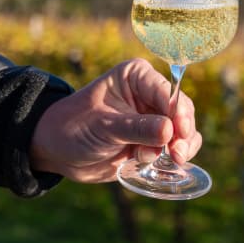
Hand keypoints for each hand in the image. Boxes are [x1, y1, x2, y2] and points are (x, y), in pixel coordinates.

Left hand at [30, 58, 203, 182]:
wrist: (59, 151)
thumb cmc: (74, 127)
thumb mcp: (103, 126)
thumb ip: (136, 128)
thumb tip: (169, 131)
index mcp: (137, 76)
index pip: (167, 91)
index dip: (178, 112)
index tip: (179, 133)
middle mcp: (149, 93)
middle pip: (181, 111)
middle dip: (182, 133)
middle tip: (177, 154)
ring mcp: (153, 117)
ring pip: (184, 131)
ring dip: (179, 148)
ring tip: (168, 161)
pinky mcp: (154, 140)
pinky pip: (176, 147)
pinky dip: (175, 158)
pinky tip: (164, 166)